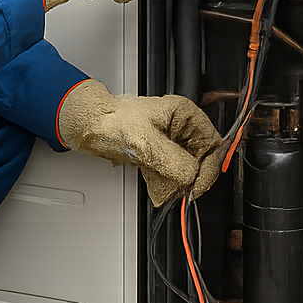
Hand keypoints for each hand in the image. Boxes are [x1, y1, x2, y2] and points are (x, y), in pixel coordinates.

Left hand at [57, 80, 221, 206]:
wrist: (88, 126)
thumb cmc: (110, 122)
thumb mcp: (145, 143)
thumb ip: (173, 162)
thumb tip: (191, 177)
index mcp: (185, 114)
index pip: (213, 145)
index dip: (208, 168)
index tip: (195, 184)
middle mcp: (181, 127)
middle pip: (201, 160)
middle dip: (188, 177)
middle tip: (175, 188)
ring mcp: (171, 141)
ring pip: (186, 170)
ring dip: (174, 182)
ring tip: (158, 183)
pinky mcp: (160, 154)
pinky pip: (171, 173)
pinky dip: (164, 183)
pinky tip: (153, 183)